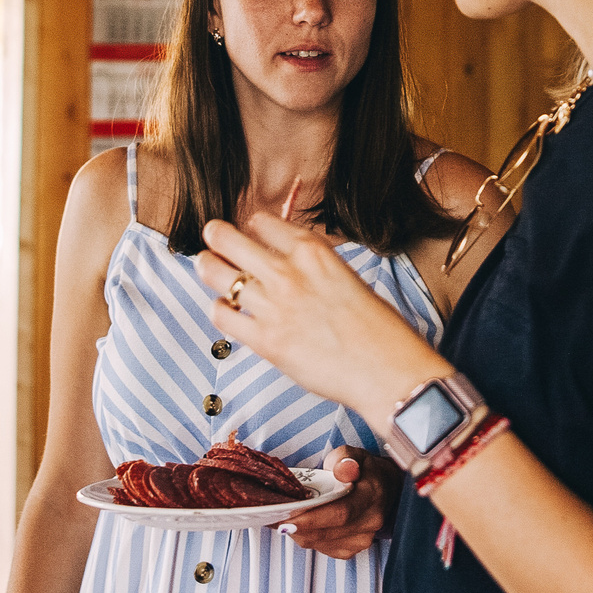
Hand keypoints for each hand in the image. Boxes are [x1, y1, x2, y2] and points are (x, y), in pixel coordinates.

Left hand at [197, 211, 446, 421]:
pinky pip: (224, 317)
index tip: (249, 229)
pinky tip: (223, 308)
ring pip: (218, 275)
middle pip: (230, 240)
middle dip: (216, 234)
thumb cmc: (378, 328)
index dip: (253, 225)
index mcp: (314, 252)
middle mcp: (289, 273)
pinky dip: (219, 310)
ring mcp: (274, 306)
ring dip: (208, 267)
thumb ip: (313, 268)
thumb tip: (287, 265)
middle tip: (210, 234)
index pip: (265, 223)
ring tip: (205, 265)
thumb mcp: (347, 278)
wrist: (387, 370)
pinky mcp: (266, 341)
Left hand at [281, 447, 399, 558]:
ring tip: (281, 518)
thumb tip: (343, 470)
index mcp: (372, 495)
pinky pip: (322, 548)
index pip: (341, 512)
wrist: (383, 489)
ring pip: (321, 543)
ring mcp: (363, 539)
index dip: (313, 518)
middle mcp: (370, 521)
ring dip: (298, 533)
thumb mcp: (355, 454)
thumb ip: (345, 458)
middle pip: (327, 531)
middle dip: (297, 526)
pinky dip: (306, 538)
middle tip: (274, 517)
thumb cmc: (364, 470)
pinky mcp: (352, 549)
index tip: (288, 516)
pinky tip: (298, 526)